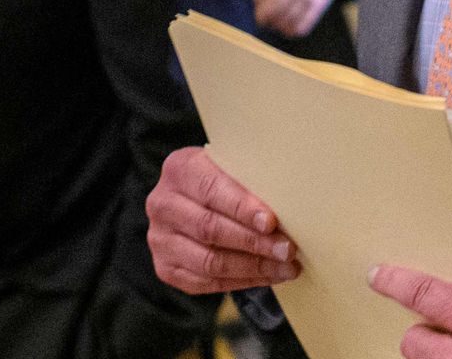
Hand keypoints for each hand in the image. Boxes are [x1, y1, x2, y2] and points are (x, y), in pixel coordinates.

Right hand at [146, 146, 299, 292]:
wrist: (193, 199)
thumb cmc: (223, 181)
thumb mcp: (232, 168)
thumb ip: (250, 182)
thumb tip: (291, 207)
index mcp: (179, 169)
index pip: (211, 190)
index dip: (242, 208)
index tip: (271, 222)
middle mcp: (162, 204)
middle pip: (210, 228)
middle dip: (253, 242)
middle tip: (287, 249)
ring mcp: (160, 238)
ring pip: (209, 261)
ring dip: (252, 267)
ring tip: (285, 267)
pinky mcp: (165, 267)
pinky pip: (206, 282)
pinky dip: (242, 282)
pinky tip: (267, 276)